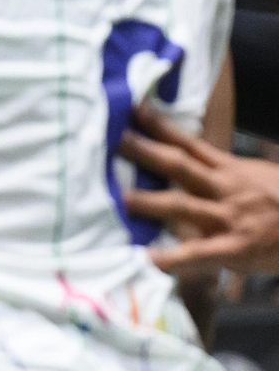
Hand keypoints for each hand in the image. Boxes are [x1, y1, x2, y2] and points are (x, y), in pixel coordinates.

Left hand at [121, 107, 278, 275]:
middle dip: (147, 153)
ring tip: (123, 199)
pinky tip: (149, 259)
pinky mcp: (234, 247)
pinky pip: (198, 253)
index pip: (189, 144)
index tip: (133, 111)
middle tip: (115, 141)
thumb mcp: (256, 177)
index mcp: (231, 170)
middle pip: (180, 166)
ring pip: (182, 205)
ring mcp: (228, 217)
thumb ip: (221, 173)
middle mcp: (226, 188)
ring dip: (151, 201)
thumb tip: (187, 163)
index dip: (161, 128)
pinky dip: (173, 257)